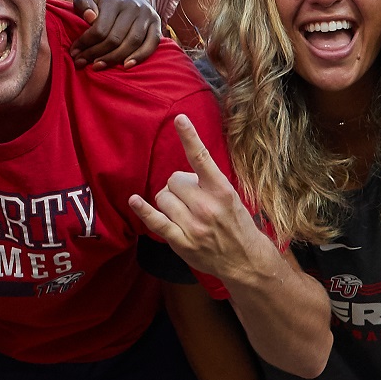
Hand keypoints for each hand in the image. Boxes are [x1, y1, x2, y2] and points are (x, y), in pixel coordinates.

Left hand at [69, 0, 162, 66]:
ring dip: (114, 59)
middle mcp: (133, 6)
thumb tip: (89, 17)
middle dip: (96, 53)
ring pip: (131, 43)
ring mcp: (147, 15)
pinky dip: (140, 56)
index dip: (85, 44)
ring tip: (97, 66)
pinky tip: (126, 65)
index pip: (99, 29)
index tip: (74, 53)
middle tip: (82, 62)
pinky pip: (152, 43)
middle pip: (115, 39)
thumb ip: (83, 3)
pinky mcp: (157, 23)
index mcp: (115, 0)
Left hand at [126, 115, 265, 282]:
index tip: (179, 118)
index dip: (189, 137)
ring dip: (168, 202)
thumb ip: (208, 183)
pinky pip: (156, 221)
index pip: (201, 158)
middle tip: (191, 200)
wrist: (246, 261)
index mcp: (222, 190)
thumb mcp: (231, 198)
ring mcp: (193, 225)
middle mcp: (207, 206)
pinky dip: (143, 210)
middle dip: (178, 186)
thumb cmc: (236, 224)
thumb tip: (181, 174)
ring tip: (184, 213)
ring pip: (163, 197)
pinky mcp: (181, 241)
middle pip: (173, 179)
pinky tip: (134, 200)